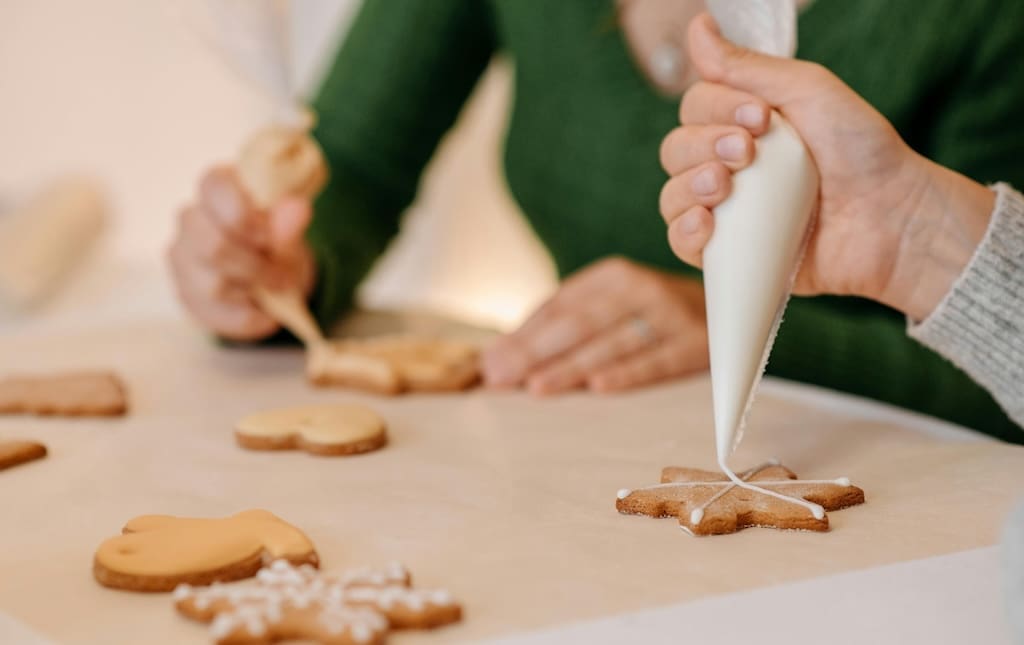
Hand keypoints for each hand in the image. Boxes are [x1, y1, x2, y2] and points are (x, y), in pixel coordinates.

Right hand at [168, 166, 315, 340]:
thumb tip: (297, 208)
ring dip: (253, 293)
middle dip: (255, 266)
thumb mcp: (290, 233)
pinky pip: (215, 313)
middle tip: (283, 275)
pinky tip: (266, 313)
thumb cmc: (276, 242)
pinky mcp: (185, 292)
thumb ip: (290, 223)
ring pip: (213, 285)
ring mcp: (182, 258)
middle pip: (213, 245)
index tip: (269, 237)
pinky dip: (249, 318)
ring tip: (276, 290)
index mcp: (216, 188)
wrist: (272, 275)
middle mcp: (190, 220)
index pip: (213, 187)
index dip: (243, 215)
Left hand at [481, 257, 708, 393]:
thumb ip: (561, 324)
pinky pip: (657, 360)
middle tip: (500, 377)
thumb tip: (499, 355)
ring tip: (536, 387)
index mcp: (612, 276)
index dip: (523, 334)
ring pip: (612, 343)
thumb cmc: (653, 315)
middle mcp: (640, 289)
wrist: (738, 305)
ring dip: (571, 366)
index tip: (490, 362)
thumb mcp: (612, 305)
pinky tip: (597, 387)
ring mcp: (670, 315)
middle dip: (535, 351)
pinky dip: (628, 372)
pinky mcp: (697, 344)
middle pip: (580, 323)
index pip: (560, 306)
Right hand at [659, 14, 993, 320]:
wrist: (892, 219)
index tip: (760, 117)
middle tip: (748, 151)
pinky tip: (705, 223)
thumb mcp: (808, 92)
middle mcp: (730, 167)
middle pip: (676, 150)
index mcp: (744, 125)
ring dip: (688, 185)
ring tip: (724, 187)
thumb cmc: (861, 152)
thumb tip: (697, 26)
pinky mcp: (731, 254)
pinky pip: (682, 244)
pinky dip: (684, 232)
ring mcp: (728, 212)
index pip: (695, 109)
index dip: (714, 109)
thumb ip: (748, 66)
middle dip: (703, 146)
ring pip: (672, 196)